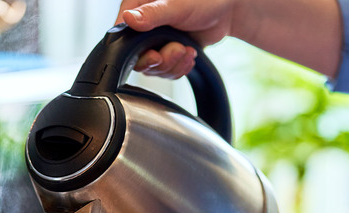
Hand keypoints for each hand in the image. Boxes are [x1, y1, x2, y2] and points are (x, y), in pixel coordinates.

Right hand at [115, 0, 238, 77]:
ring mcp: (155, 41)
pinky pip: (166, 71)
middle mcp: (143, 26)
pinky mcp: (167, 52)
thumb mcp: (176, 5)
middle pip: (137, 57)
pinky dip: (179, 68)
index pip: (121, 35)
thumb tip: (128, 19)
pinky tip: (190, 55)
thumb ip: (152, 13)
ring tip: (187, 50)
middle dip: (160, 60)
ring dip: (172, 64)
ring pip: (153, 67)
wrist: (226, 11)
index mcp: (138, 7)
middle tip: (177, 50)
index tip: (154, 55)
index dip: (135, 51)